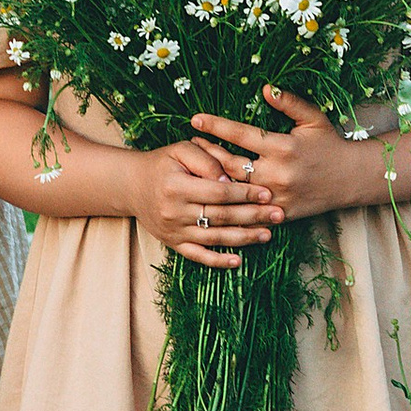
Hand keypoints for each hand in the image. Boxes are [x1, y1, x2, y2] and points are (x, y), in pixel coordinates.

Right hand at [130, 140, 271, 269]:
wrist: (132, 186)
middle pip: (221, 217)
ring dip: (244, 238)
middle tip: (279, 214)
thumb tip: (229, 179)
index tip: (267, 192)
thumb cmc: (162, 164)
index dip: (245, 193)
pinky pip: (198, 256)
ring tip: (268, 234)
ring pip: (215, 238)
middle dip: (253, 216)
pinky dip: (218, 261)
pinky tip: (238, 261)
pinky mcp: (174, 244)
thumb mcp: (180, 150)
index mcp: (176, 187)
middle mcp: (174, 212)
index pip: (218, 193)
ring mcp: (174, 231)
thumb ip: (207, 159)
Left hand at [190, 88, 389, 224]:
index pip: (241, 134)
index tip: (195, 119)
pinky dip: (230, 203)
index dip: (216, 126)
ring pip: (235, 189)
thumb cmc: (329, 144)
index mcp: (283, 146)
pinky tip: (214, 194)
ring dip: (214, 178)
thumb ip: (289, 102)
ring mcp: (277, 196)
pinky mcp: (279, 214)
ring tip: (196, 168)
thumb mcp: (313, 119)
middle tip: (190, 143)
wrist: (351, 179)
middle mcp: (278, 173)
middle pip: (231, 164)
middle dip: (207, 153)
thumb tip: (265, 88)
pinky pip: (248, 211)